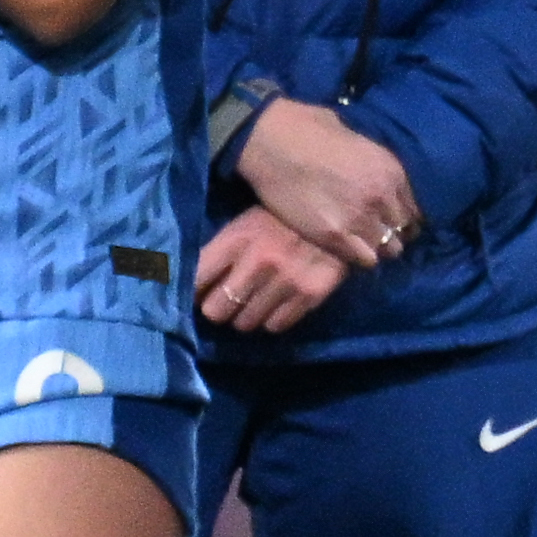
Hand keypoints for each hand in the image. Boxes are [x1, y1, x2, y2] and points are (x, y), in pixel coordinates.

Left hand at [190, 210, 351, 330]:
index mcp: (237, 238)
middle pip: (216, 310)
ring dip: (245, 316)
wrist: (345, 211)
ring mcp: (285, 281)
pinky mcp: (310, 295)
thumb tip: (192, 280)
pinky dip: (272, 319)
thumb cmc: (285, 216)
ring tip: (254, 302)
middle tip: (226, 301)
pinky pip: (276, 325)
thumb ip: (221, 250)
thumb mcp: (247, 221)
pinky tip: (276, 304)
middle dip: (218, 307)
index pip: (196, 279)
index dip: (193, 290)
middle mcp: (258, 263)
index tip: (198, 292)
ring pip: (244, 323)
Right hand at [234, 93, 422, 265]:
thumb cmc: (309, 128)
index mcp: (391, 170)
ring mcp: (360, 219)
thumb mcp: (356, 139)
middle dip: (395, 232)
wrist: (271, 141)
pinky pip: (364, 260)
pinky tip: (349, 247)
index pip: (416, 208)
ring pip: (389, 249)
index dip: (406, 216)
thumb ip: (373, 164)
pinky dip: (360, 256)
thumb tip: (377, 174)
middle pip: (405, 231)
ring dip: (379, 247)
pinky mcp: (334, 237)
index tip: (395, 219)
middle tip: (379, 232)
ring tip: (363, 242)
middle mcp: (383, 197)